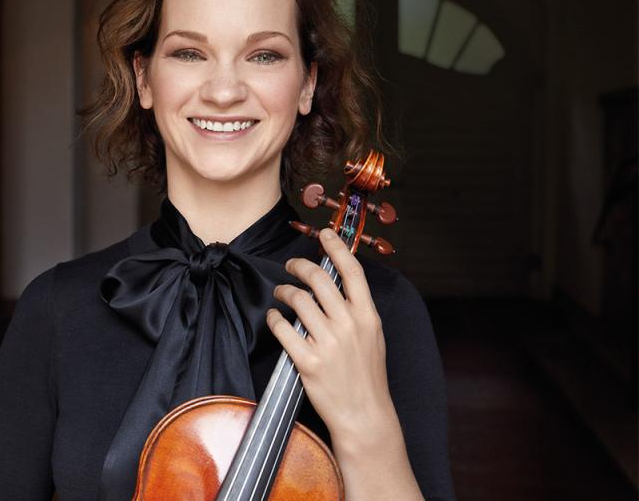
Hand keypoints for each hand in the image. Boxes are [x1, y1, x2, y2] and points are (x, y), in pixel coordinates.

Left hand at [265, 227, 396, 451]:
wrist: (364, 415)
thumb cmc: (367, 376)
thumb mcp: (374, 336)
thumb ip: (358, 310)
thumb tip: (339, 283)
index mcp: (368, 316)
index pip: (352, 271)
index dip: (337, 247)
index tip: (325, 233)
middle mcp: (349, 325)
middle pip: (319, 278)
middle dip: (300, 265)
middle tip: (291, 266)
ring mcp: (328, 343)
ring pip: (297, 300)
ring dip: (283, 292)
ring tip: (280, 294)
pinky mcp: (308, 361)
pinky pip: (283, 329)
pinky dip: (274, 318)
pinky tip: (274, 318)